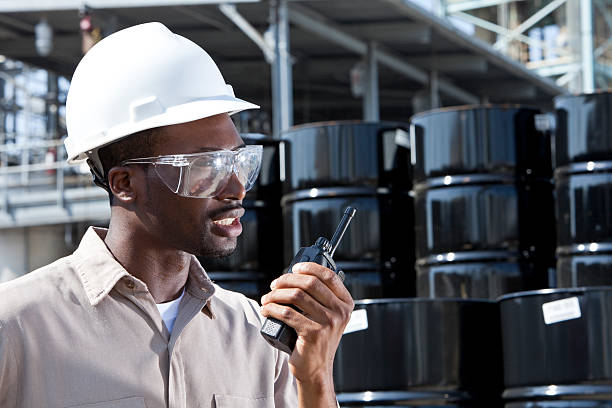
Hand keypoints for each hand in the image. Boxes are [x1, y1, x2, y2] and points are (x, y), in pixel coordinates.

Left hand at [260, 262, 353, 384]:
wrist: (316, 369)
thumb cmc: (317, 341)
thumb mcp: (327, 316)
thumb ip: (321, 297)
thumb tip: (296, 276)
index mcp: (345, 304)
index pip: (329, 276)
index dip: (310, 267)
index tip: (295, 268)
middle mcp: (340, 312)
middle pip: (310, 282)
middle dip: (287, 280)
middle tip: (274, 285)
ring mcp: (328, 322)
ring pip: (296, 295)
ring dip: (276, 294)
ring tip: (267, 299)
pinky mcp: (313, 333)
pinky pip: (287, 312)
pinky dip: (272, 308)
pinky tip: (266, 310)